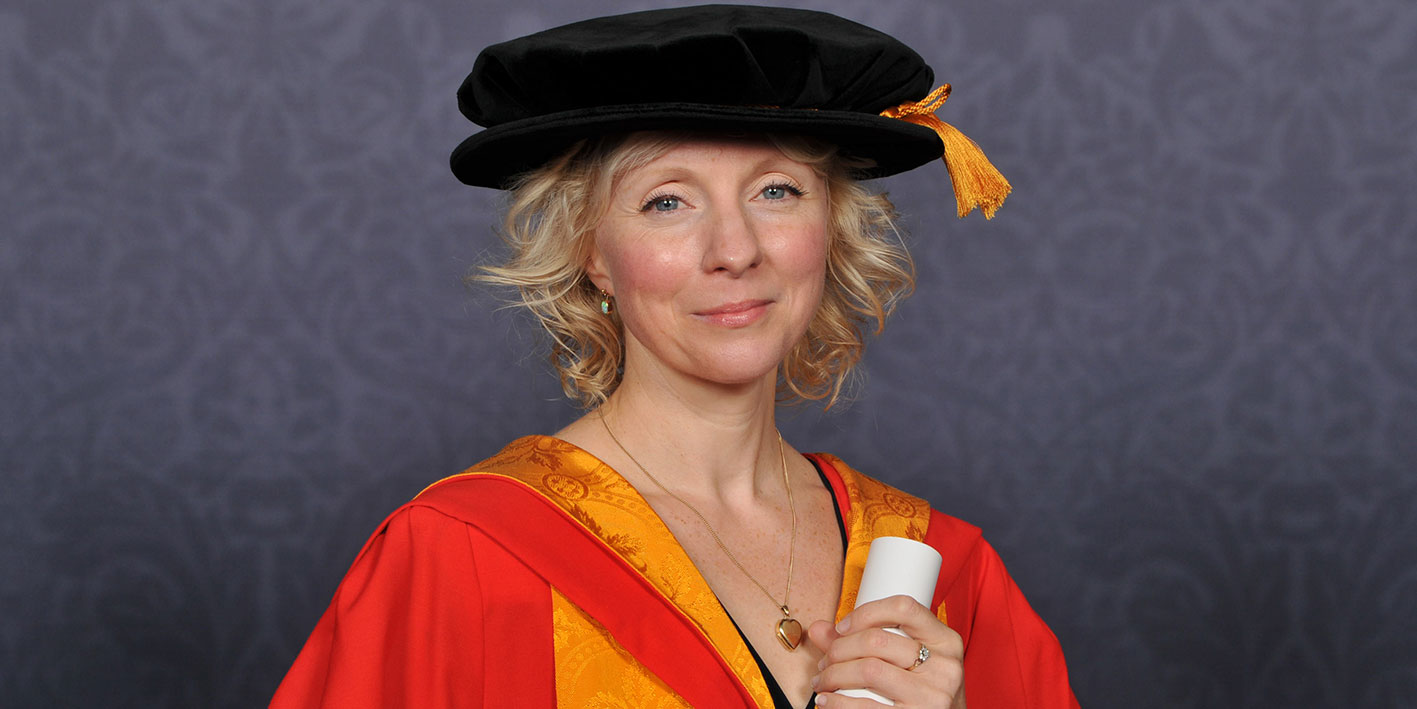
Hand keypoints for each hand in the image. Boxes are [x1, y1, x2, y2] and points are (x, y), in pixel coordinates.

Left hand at [807, 594, 964, 706]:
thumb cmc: (925, 693)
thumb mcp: (910, 662)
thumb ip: (864, 642)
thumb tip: (819, 629)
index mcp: (946, 642)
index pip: (904, 607)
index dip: (866, 612)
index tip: (843, 627)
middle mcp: (944, 667)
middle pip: (877, 640)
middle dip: (839, 649)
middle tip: (826, 660)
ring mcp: (932, 696)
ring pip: (868, 670)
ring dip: (833, 675)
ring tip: (823, 681)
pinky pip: (865, 706)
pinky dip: (837, 703)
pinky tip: (827, 701)